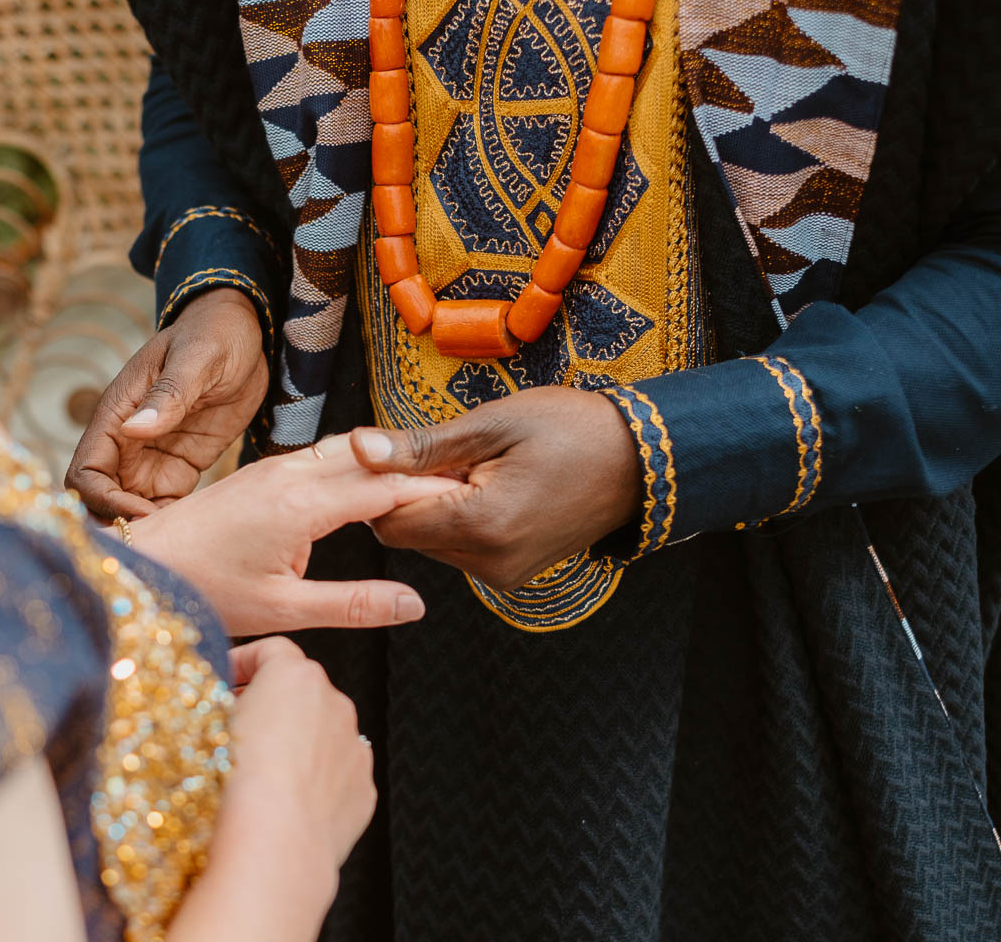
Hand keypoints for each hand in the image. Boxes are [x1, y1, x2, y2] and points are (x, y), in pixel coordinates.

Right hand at [66, 289, 268, 518]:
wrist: (247, 333)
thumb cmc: (216, 334)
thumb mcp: (198, 359)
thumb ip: (169, 394)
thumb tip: (134, 430)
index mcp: (117, 412)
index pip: (86, 470)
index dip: (103, 499)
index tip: (139, 513)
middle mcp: (127, 440)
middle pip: (101, 497)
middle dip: (118, 523)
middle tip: (158, 541)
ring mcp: (152, 457)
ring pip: (128, 506)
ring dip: (144, 528)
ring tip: (179, 543)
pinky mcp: (180, 468)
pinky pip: (164, 506)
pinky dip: (171, 522)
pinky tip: (195, 531)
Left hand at [130, 434, 461, 635]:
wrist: (140, 567)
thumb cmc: (204, 591)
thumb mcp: (285, 610)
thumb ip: (354, 605)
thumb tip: (415, 605)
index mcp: (301, 506)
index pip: (385, 486)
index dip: (432, 488)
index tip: (472, 491)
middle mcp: (289, 476)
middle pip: (370, 457)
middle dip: (415, 465)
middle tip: (464, 475)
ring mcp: (272, 469)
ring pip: (345, 451)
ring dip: (385, 461)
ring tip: (428, 474)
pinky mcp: (259, 474)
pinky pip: (321, 457)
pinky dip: (356, 465)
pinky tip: (370, 482)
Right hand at [171, 638, 372, 940]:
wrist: (272, 847)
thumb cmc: (235, 785)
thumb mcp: (204, 725)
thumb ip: (212, 700)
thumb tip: (206, 699)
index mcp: (296, 676)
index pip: (271, 650)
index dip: (243, 662)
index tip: (225, 681)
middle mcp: (335, 704)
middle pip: (301, 691)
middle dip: (271, 705)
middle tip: (237, 728)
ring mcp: (354, 747)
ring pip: (324, 733)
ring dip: (297, 743)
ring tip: (262, 772)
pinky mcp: (363, 789)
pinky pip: (337, 774)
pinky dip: (316, 780)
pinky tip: (286, 802)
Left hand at [349, 387, 642, 590]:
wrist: (642, 461)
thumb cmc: (573, 430)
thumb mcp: (493, 425)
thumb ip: (421, 445)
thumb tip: (359, 448)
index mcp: (482, 526)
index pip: (390, 521)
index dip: (381, 485)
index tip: (395, 450)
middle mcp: (489, 564)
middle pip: (408, 535)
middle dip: (408, 493)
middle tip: (439, 450)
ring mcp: (503, 575)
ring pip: (431, 542)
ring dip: (434, 505)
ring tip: (470, 465)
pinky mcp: (512, 573)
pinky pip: (460, 548)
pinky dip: (457, 518)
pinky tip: (483, 486)